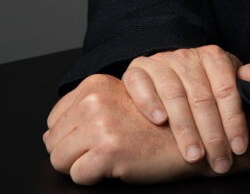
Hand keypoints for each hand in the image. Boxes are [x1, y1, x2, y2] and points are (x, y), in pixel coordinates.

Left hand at [43, 73, 211, 183]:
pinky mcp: (108, 150)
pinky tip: (116, 166)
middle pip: (53, 141)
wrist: (190, 139)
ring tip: (110, 157)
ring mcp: (101, 124)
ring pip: (60, 160)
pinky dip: (93, 178)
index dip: (70, 135)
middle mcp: (95, 99)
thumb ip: (85, 109)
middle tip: (104, 150)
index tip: (94, 139)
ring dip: (82, 165)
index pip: (55, 118)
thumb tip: (48, 135)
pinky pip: (77, 176)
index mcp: (96, 83)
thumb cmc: (154, 126)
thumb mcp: (118, 103)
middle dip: (72, 152)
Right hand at [122, 44, 249, 172]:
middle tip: (219, 162)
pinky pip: (140, 84)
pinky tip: (160, 121)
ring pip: (173, 95)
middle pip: (201, 97)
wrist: (168, 74)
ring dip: (184, 128)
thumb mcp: (228, 80)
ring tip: (194, 155)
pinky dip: (150, 102)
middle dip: (212, 134)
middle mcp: (186, 56)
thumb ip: (245, 80)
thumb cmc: (205, 83)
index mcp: (213, 56)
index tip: (239, 148)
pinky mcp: (137, 71)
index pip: (227, 89)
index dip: (234, 120)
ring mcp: (160, 62)